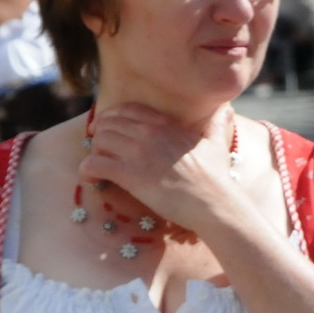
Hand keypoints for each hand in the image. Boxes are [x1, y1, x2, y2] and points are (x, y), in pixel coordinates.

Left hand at [78, 104, 244, 235]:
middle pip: (108, 123)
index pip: (127, 109)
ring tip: (99, 166)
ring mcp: (138, 153)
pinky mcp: (130, 175)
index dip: (112, 118)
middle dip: (99, 135)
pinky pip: (94, 164)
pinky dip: (88, 170)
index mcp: (165, 124)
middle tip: (99, 150)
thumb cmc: (216, 178)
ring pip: (98, 140)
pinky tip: (92, 178)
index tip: (107, 129)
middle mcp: (149, 133)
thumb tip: (225, 108)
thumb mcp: (216, 143)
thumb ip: (216, 123)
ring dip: (94, 152)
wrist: (214, 204)